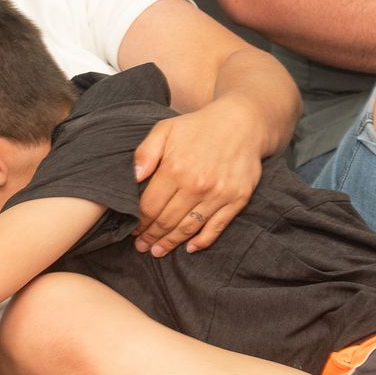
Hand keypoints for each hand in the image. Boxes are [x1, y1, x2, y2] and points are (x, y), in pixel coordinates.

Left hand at [131, 97, 263, 255]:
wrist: (243, 122)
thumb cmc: (199, 126)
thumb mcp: (166, 129)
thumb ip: (145, 153)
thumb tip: (132, 178)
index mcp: (175, 169)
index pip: (150, 206)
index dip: (139, 222)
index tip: (133, 231)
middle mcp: (197, 185)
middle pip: (167, 221)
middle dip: (151, 236)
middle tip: (142, 246)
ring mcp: (218, 195)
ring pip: (189, 228)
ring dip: (171, 243)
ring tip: (159, 251)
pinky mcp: (237, 199)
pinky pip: (216, 227)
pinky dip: (202, 241)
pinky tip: (190, 247)